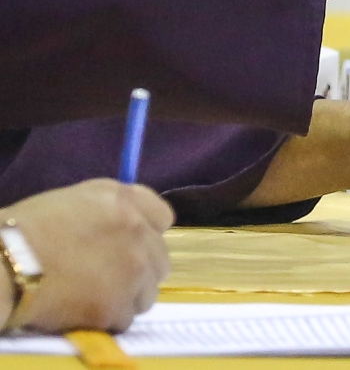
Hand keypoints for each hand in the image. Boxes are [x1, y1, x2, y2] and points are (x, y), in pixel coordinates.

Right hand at [2, 179, 172, 332]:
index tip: (132, 244)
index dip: (148, 232)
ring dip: (127, 296)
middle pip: (160, 259)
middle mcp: (137, 232)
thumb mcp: (76, 200)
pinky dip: (108, 318)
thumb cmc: (25, 230)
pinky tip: (84, 311)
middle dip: (140, 269)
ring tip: (95, 295)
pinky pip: (126, 318)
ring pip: (148, 292)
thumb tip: (132, 224)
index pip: (163, 217)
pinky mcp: (117, 306)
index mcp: (124, 201)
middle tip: (110, 276)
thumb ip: (113, 208)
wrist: (1, 266)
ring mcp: (132, 270)